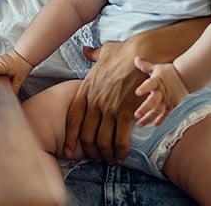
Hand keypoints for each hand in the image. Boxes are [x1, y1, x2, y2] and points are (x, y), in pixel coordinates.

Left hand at [63, 42, 144, 162]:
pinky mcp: (126, 112)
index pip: (72, 119)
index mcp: (85, 90)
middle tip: (96, 158)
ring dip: (105, 153)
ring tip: (109, 159)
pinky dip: (120, 150)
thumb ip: (92, 55)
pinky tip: (122, 155)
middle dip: (90, 150)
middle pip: (86, 134)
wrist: (142, 53)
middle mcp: (94, 101)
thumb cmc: (124, 52)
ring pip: (102, 140)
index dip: (70, 137)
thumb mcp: (103, 52)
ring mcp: (109, 108)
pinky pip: (120, 138)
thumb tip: (86, 51)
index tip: (68, 150)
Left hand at [133, 58, 188, 126]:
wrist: (186, 77)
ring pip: (158, 111)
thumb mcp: (156, 68)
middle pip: (153, 101)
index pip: (150, 84)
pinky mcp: (172, 105)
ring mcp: (167, 100)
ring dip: (149, 118)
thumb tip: (136, 58)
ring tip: (140, 124)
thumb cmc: (168, 72)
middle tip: (136, 115)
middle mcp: (162, 92)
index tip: (137, 93)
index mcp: (157, 81)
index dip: (144, 88)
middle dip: (145, 109)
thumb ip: (145, 66)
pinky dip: (160, 120)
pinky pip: (166, 114)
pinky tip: (154, 125)